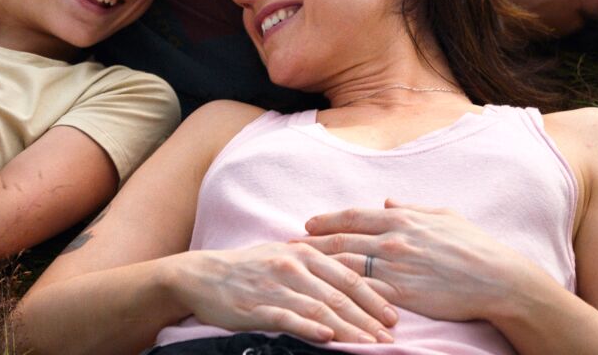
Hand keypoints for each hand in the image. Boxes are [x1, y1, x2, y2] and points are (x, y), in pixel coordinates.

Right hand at [167, 243, 396, 344]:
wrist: (204, 276)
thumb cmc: (249, 267)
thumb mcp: (286, 255)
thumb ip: (317, 266)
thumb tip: (353, 280)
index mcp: (305, 252)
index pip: (348, 276)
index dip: (374, 296)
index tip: (393, 316)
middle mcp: (294, 266)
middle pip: (339, 296)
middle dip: (368, 319)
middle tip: (389, 338)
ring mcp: (277, 287)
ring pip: (321, 309)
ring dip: (348, 330)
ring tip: (369, 346)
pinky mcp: (259, 307)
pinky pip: (289, 319)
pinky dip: (310, 328)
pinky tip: (328, 338)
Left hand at [301, 200, 542, 321]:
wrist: (497, 278)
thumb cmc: (476, 247)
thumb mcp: (444, 216)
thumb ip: (412, 208)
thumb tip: (387, 201)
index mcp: (403, 218)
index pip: (354, 216)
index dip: (327, 220)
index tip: (307, 223)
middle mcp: (393, 238)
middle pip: (341, 239)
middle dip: (312, 242)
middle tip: (287, 245)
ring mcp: (394, 265)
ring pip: (345, 263)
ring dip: (318, 266)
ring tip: (297, 269)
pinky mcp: (399, 291)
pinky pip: (361, 290)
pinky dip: (339, 290)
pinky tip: (323, 294)